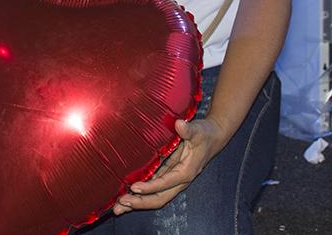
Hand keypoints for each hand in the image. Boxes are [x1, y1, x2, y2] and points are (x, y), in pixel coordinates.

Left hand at [111, 117, 229, 214]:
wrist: (213, 137)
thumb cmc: (205, 134)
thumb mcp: (198, 130)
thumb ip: (188, 129)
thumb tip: (179, 125)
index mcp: (186, 172)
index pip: (165, 183)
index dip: (150, 187)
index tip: (135, 187)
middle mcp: (178, 180)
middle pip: (158, 198)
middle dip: (140, 202)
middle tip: (120, 204)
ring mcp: (172, 180)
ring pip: (154, 197)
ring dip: (137, 202)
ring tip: (118, 207)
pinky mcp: (167, 175)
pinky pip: (153, 188)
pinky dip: (140, 193)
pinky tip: (127, 195)